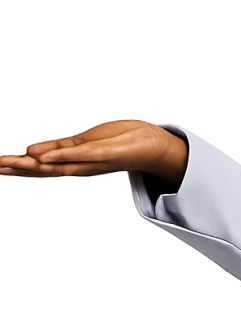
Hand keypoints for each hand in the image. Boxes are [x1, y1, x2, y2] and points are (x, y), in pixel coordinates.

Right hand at [0, 120, 186, 184]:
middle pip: (39, 171)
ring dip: (29, 166)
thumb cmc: (117, 143)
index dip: (11, 168)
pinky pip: (78, 155)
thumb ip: (57, 148)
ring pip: (55, 166)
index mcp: (70, 163)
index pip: (35, 168)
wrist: (152, 146)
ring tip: (6, 164)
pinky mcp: (104, 153)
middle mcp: (78, 167)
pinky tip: (40, 157)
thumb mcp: (82, 142)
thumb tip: (29, 152)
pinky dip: (59, 156)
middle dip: (12, 170)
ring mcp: (90, 161)